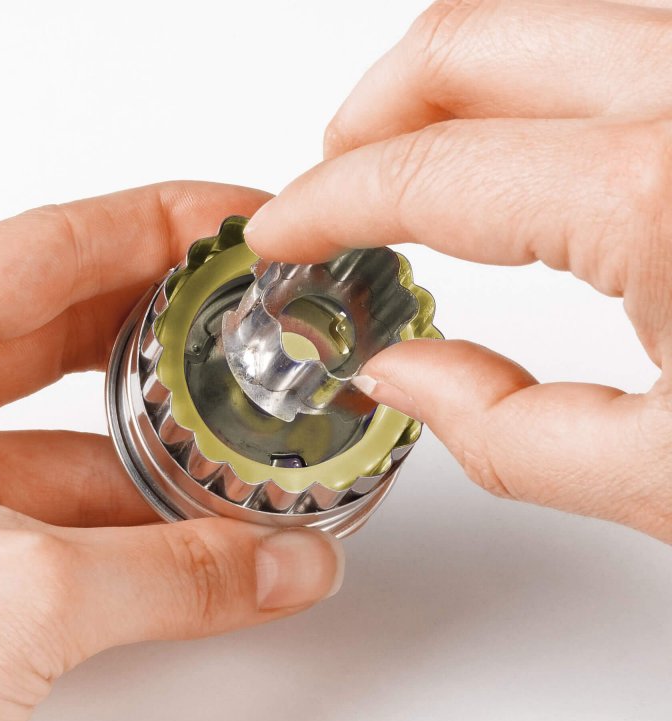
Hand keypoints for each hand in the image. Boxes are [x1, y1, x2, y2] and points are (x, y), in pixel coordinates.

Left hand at [0, 182, 342, 720]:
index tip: (240, 225)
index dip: (163, 224)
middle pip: (73, 320)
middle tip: (256, 306)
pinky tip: (202, 524)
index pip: (56, 244)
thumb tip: (284, 566)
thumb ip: (174, 577)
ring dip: (166, 434)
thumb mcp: (14, 598)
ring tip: (246, 427)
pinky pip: (67, 503)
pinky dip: (139, 512)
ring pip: (76, 424)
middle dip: (176, 315)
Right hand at [245, 0, 671, 541]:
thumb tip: (403, 376)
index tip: (281, 233)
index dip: (328, 204)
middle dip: (370, 111)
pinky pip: (613, 51)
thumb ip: (506, 431)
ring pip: (548, 24)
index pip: (432, 170)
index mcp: (663, 197)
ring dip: (453, 88)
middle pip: (476, 41)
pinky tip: (515, 160)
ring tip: (407, 168)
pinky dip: (537, 90)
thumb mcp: (665, 481)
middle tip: (330, 184)